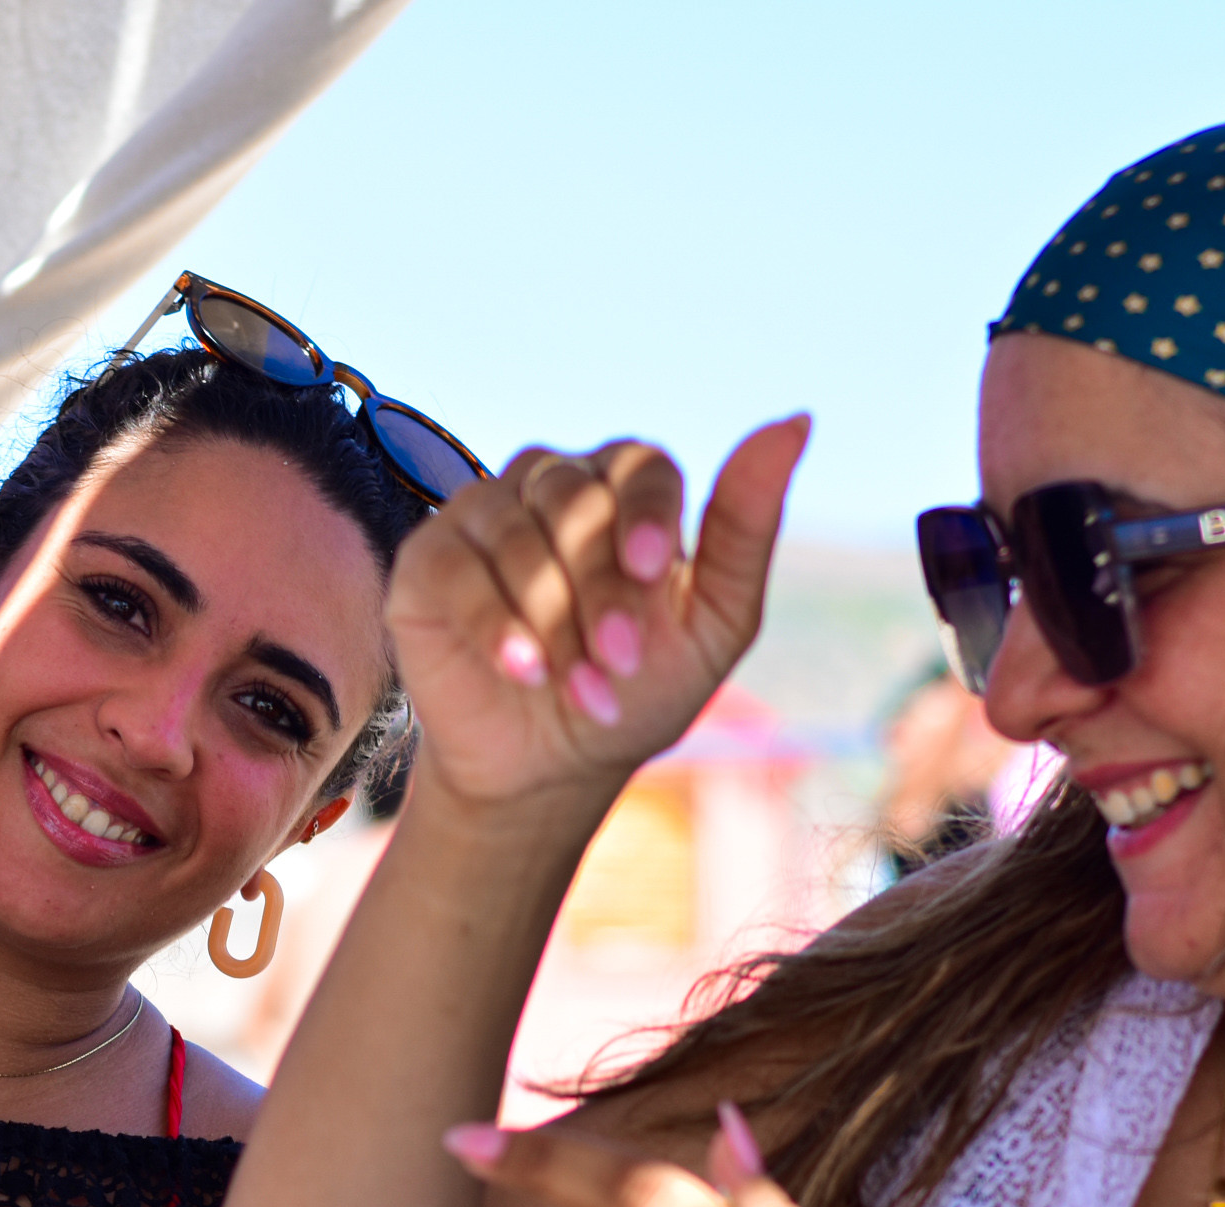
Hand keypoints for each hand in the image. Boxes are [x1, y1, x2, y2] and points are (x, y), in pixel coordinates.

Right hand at [383, 419, 808, 814]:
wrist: (550, 769)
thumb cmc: (636, 690)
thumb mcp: (712, 625)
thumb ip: (746, 528)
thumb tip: (797, 419)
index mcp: (625, 490)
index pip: (641, 469)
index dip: (647, 515)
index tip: (655, 573)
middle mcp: (551, 486)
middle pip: (576, 500)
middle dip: (601, 586)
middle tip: (619, 659)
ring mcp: (483, 516)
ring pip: (516, 533)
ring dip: (554, 618)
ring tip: (579, 685)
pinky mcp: (428, 561)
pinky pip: (456, 568)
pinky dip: (494, 621)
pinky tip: (521, 668)